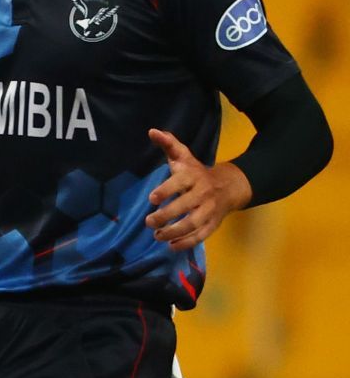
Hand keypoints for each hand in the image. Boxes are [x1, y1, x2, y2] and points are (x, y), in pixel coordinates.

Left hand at [145, 129, 251, 251]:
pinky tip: (171, 246)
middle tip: (149, 222)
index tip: (152, 199)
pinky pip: (201, 236)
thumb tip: (152, 131)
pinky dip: (186, 243)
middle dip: (166, 216)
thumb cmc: (197, 172)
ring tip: (156, 235)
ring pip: (193, 224)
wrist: (229, 186)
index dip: (166, 190)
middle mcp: (203, 194)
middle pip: (185, 207)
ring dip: (174, 232)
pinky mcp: (213, 224)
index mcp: (194, 176)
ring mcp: (209, 210)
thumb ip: (168, 144)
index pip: (180, 183)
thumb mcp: (184, 156)